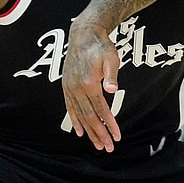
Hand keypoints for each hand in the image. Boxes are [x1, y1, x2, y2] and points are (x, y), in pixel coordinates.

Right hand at [62, 21, 121, 151]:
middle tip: (108, 148)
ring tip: (97, 145)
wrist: (83, 34)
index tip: (117, 137)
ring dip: (89, 131)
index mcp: (88, 83)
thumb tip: (112, 88)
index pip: (101, 110)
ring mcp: (69, 88)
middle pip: (89, 117)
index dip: (109, 125)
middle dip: (99, 134)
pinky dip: (75, 120)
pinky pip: (70, 108)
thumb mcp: (111, 58)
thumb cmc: (101, 47)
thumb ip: (111, 75)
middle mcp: (76, 88)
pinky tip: (79, 132)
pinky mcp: (67, 86)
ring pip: (79, 115)